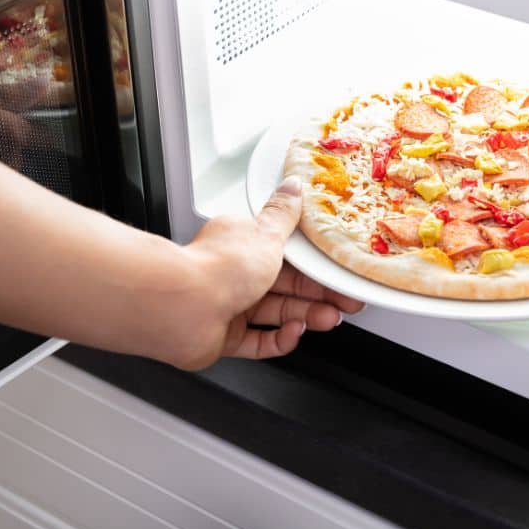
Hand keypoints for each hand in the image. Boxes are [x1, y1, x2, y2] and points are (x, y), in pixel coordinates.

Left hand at [165, 176, 363, 368]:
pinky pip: (259, 341)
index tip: (337, 274)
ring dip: (304, 316)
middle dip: (317, 296)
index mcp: (242, 243)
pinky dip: (279, 339)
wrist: (184, 308)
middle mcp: (234, 274)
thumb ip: (285, 215)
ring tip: (326, 319)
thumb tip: (294, 187)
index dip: (316, 266)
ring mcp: (228, 306)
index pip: (288, 255)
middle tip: (344, 303)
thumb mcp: (266, 234)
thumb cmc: (219, 268)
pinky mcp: (223, 337)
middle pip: (285, 287)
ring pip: (275, 313)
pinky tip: (293, 334)